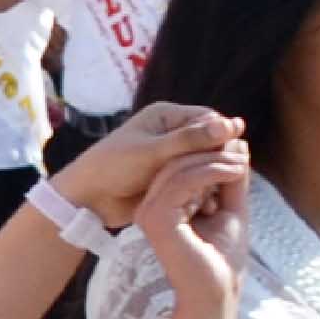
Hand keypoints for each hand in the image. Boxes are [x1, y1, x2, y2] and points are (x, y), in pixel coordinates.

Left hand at [56, 100, 241, 224]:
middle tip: (228, 176)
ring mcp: (173, 156)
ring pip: (207, 162)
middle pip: (211, 142)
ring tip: (217, 191)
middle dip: (219, 158)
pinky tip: (210, 203)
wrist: (89, 198)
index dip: (222, 136)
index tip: (229, 155)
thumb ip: (189, 140)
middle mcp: (173, 132)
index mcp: (166, 115)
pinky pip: (197, 179)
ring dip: (213, 175)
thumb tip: (230, 124)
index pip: (209, 119)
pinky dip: (204, 189)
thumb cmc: (113, 168)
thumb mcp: (152, 152)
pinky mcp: (173, 176)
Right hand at [139, 147, 248, 304]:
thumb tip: (237, 143)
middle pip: (175, 162)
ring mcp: (149, 212)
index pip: (180, 166)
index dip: (207, 151)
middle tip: (240, 151)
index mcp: (162, 204)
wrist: (217, 291)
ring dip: (214, 161)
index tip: (237, 148)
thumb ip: (231, 178)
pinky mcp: (156, 219)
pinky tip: (233, 173)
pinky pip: (182, 183)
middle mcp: (149, 206)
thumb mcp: (231, 207)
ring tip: (240, 165)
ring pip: (178, 169)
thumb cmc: (222, 258)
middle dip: (210, 152)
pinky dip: (211, 172)